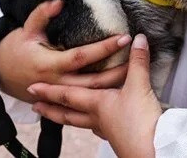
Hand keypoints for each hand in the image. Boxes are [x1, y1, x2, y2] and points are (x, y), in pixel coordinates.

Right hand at [0, 0, 131, 101]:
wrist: (0, 75)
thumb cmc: (16, 49)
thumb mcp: (26, 29)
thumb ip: (42, 14)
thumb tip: (58, 1)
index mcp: (49, 64)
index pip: (81, 57)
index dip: (103, 48)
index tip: (123, 37)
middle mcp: (57, 83)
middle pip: (93, 82)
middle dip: (117, 72)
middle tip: (138, 58)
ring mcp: (60, 95)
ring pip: (93, 95)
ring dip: (114, 85)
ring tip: (135, 72)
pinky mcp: (62, 101)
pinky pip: (86, 100)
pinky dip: (104, 94)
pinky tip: (121, 86)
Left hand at [30, 34, 159, 157]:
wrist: (154, 150)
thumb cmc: (141, 122)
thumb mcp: (139, 86)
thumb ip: (137, 62)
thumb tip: (138, 40)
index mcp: (97, 105)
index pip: (67, 96)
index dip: (49, 91)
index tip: (32, 88)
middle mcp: (97, 118)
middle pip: (68, 114)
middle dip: (50, 109)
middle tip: (35, 106)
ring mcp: (107, 130)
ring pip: (81, 122)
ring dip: (68, 117)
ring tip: (60, 114)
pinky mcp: (118, 136)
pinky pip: (98, 128)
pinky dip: (92, 123)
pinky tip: (97, 124)